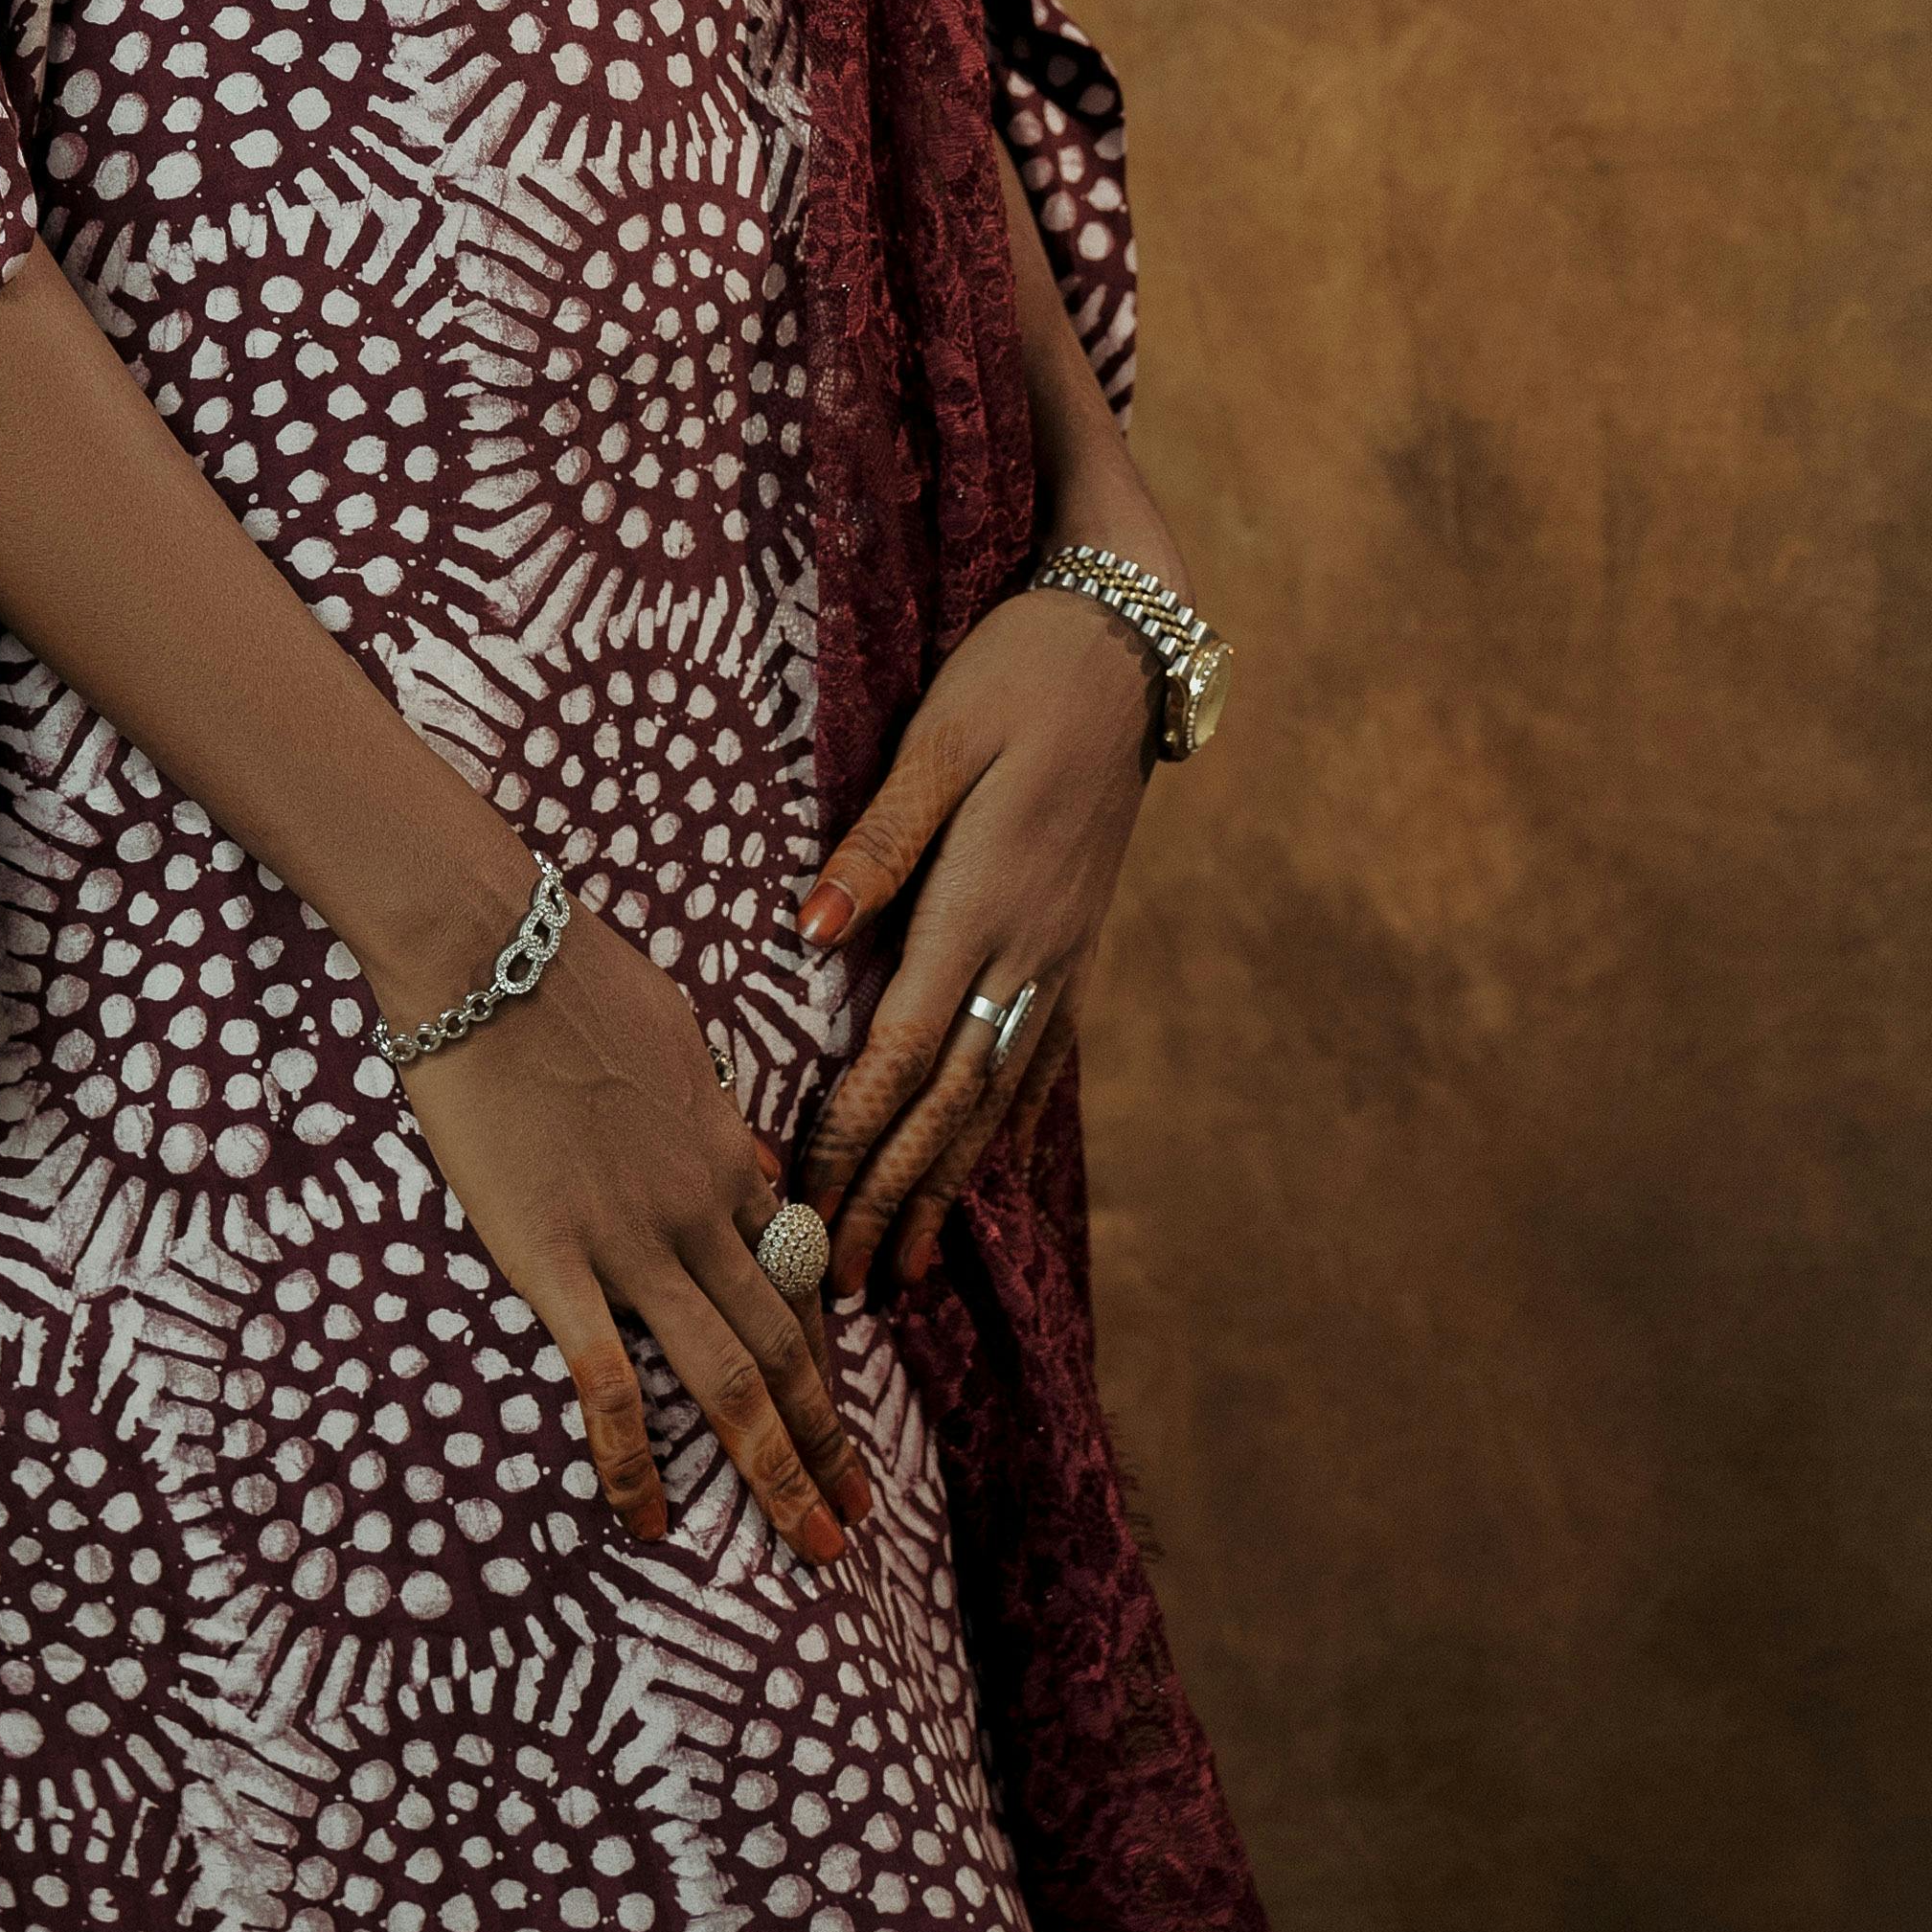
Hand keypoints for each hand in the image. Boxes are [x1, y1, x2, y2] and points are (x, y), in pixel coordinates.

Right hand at [389, 901, 874, 1566]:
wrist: (491, 946)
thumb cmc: (566, 965)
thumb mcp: (672, 1033)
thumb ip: (708, 1109)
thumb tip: (739, 1153)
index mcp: (724, 1152)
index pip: (795, 1276)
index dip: (826, 1358)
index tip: (844, 1421)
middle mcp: (699, 1210)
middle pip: (785, 1345)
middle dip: (827, 1442)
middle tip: (856, 1520)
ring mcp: (633, 1241)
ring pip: (730, 1378)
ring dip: (776, 1470)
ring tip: (810, 1546)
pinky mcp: (556, 1260)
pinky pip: (609, 1384)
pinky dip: (636, 1463)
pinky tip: (650, 1522)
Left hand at [784, 575, 1166, 1297]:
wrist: (1128, 647)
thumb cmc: (1014, 676)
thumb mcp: (938, 741)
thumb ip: (876, 842)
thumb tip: (808, 934)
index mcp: (982, 905)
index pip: (900, 1056)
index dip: (850, 1145)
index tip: (803, 1214)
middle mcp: (1028, 951)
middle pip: (946, 1104)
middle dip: (888, 1198)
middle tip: (839, 1284)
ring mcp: (1063, 955)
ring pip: (994, 1096)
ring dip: (944, 1184)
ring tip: (903, 1262)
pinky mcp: (1079, 942)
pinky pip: (1035, 1058)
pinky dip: (999, 1126)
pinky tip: (977, 1164)